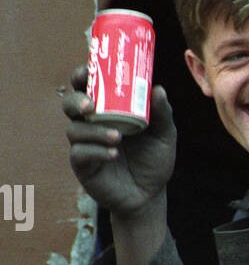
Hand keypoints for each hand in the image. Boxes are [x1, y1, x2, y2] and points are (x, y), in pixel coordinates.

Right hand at [63, 65, 175, 217]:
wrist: (150, 194)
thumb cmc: (153, 159)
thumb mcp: (164, 135)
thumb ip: (162, 113)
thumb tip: (158, 89)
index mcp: (107, 109)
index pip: (87, 86)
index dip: (82, 75)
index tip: (87, 70)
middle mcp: (91, 124)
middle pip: (69, 104)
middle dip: (76, 100)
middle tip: (91, 105)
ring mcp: (85, 144)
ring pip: (74, 130)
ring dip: (94, 131)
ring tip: (117, 136)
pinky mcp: (84, 165)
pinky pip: (80, 153)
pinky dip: (96, 151)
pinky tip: (113, 153)